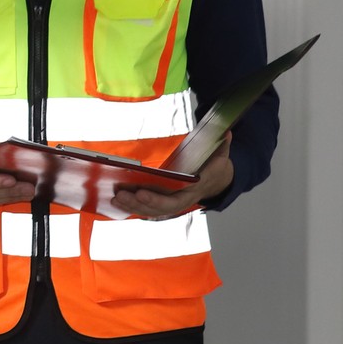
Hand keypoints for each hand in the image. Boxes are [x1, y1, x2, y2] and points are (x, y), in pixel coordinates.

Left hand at [111, 135, 232, 218]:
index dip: (157, 198)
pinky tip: (118, 202)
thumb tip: (226, 132)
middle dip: (140, 202)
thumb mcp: (221, 155)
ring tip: (116, 198)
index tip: (140, 192)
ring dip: (133, 206)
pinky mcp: (166, 202)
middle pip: (161, 207)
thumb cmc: (214, 166)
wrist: (218, 181)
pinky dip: (134, 207)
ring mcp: (175, 202)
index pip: (176, 197)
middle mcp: (184, 199)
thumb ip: (222, 145)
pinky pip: (150, 208)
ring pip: (153, 211)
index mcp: (195, 188)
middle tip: (121, 195)